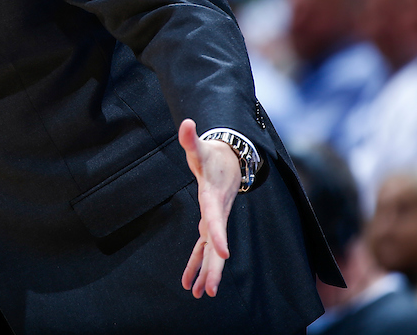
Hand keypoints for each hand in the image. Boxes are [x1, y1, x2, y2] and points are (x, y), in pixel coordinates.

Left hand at [178, 118, 240, 298]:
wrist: (230, 160)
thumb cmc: (212, 155)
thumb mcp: (199, 147)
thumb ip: (191, 138)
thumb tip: (186, 123)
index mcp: (213, 197)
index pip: (215, 218)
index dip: (218, 235)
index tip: (223, 255)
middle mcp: (217, 214)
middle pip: (215, 244)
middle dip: (213, 268)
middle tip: (209, 291)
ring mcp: (215, 221)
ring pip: (210, 251)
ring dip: (205, 272)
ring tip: (199, 294)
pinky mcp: (210, 224)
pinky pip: (204, 248)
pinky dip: (199, 264)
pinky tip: (192, 284)